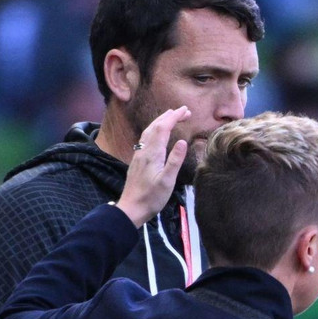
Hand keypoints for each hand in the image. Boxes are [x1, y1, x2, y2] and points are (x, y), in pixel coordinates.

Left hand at [115, 106, 189, 225]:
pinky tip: (157, 133)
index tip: (186, 110)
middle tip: (184, 111)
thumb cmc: (151, 198)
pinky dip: (154, 129)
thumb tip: (183, 141)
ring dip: (161, 121)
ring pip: (149, 131)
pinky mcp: (137, 160)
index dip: (174, 117)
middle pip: (155, 126)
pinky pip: (145, 138)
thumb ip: (175, 161)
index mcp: (152, 154)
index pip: (163, 128)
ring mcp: (139, 155)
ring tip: (171, 116)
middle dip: (169, 116)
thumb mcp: (167, 181)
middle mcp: (144, 151)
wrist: (131, 208)